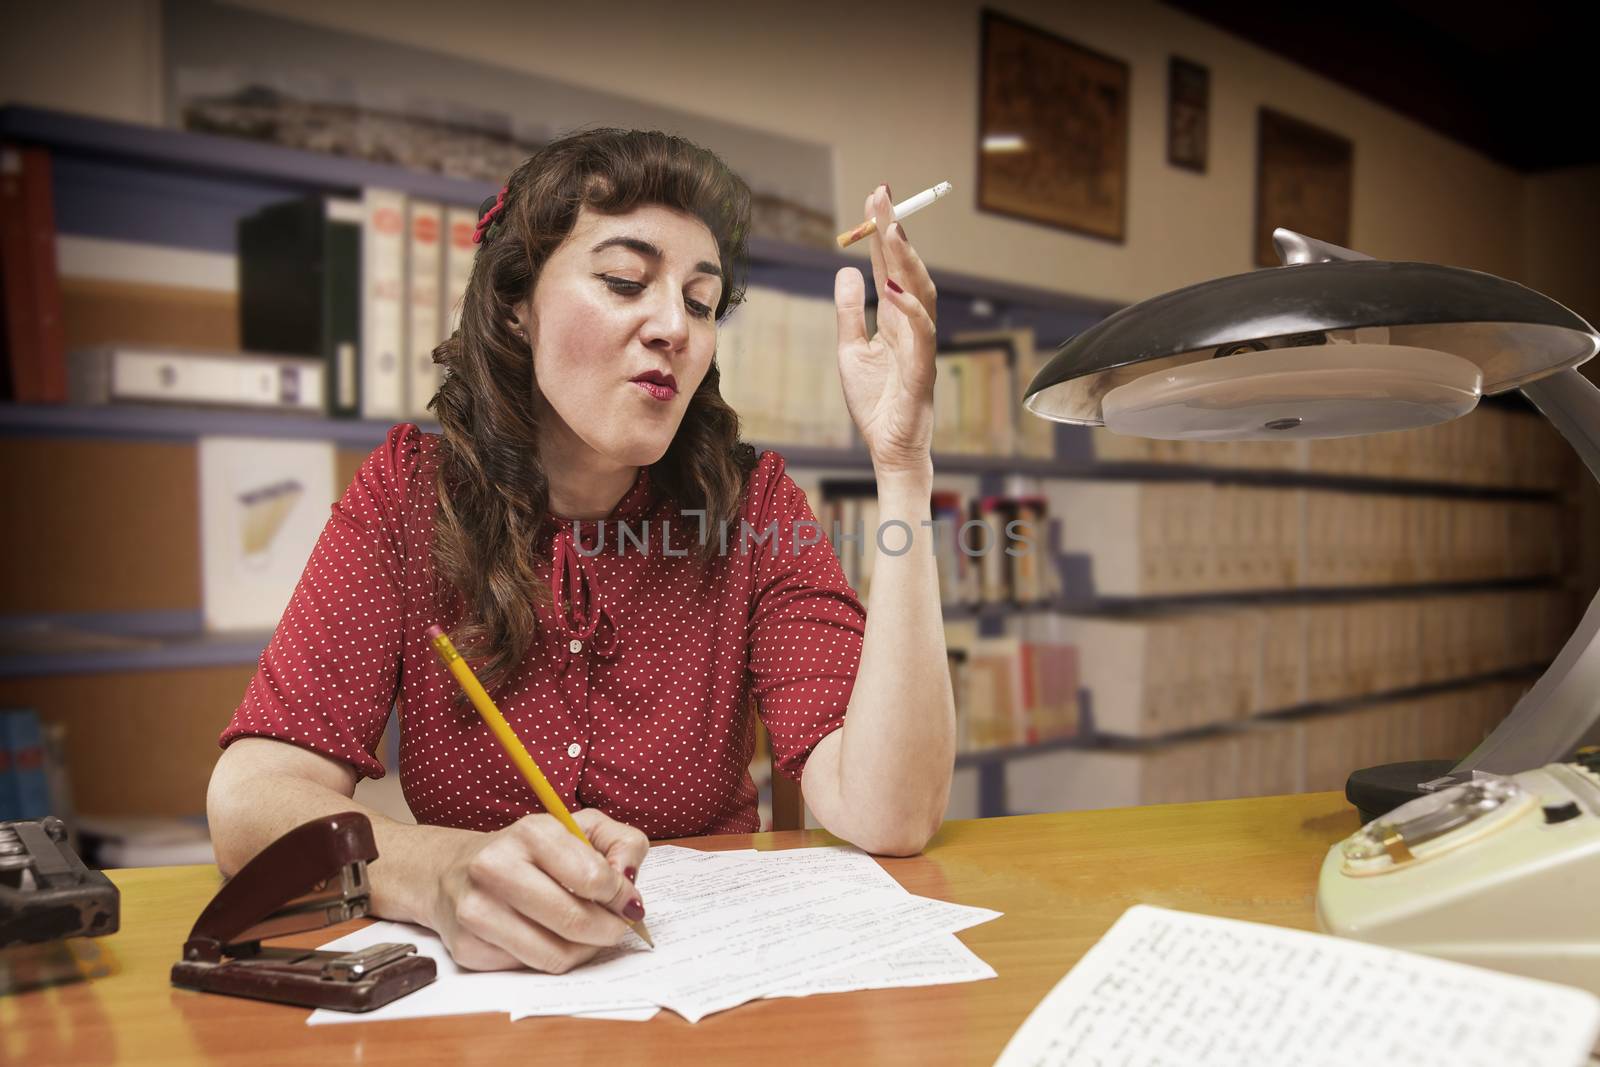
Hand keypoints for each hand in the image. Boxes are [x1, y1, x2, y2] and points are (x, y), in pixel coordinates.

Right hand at [428, 808, 648, 972]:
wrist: (452, 871)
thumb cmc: (527, 851)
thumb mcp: (579, 827)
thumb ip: (622, 844)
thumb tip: (630, 883)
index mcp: (530, 832)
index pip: (592, 877)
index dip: (620, 896)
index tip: (627, 901)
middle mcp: (495, 867)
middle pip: (574, 921)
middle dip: (609, 929)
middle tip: (617, 927)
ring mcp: (476, 910)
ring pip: (555, 955)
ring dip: (584, 950)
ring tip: (588, 935)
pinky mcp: (468, 947)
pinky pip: (530, 968)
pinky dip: (551, 958)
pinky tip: (550, 938)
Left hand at [835, 184, 938, 477]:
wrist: (890, 449)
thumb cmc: (875, 403)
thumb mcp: (850, 350)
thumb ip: (848, 312)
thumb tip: (845, 270)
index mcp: (896, 319)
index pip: (891, 267)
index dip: (883, 233)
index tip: (876, 198)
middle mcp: (913, 326)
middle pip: (908, 270)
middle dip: (896, 233)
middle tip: (883, 197)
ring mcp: (921, 347)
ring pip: (921, 294)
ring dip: (906, 261)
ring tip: (890, 231)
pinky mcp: (922, 372)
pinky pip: (921, 335)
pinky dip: (909, 310)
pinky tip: (892, 289)